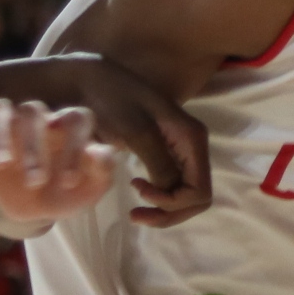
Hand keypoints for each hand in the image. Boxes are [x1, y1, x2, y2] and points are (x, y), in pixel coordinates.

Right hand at [0, 99, 115, 224]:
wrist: (38, 208)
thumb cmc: (70, 190)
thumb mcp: (91, 188)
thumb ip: (102, 169)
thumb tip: (97, 152)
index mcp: (69, 126)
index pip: (74, 118)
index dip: (73, 146)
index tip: (68, 182)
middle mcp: (38, 120)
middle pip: (32, 110)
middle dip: (33, 145)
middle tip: (35, 181)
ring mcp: (8, 128)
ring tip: (1, 165)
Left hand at [33, 56, 210, 226]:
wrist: (93, 80)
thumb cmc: (113, 99)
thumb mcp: (136, 130)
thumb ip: (159, 162)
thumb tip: (173, 193)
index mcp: (192, 138)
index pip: (200, 190)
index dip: (174, 203)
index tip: (141, 193)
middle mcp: (192, 146)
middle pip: (197, 197)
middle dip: (171, 212)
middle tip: (137, 214)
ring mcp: (180, 151)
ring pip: (185, 196)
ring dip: (165, 209)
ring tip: (136, 208)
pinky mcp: (165, 154)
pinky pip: (173, 186)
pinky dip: (158, 197)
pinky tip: (138, 188)